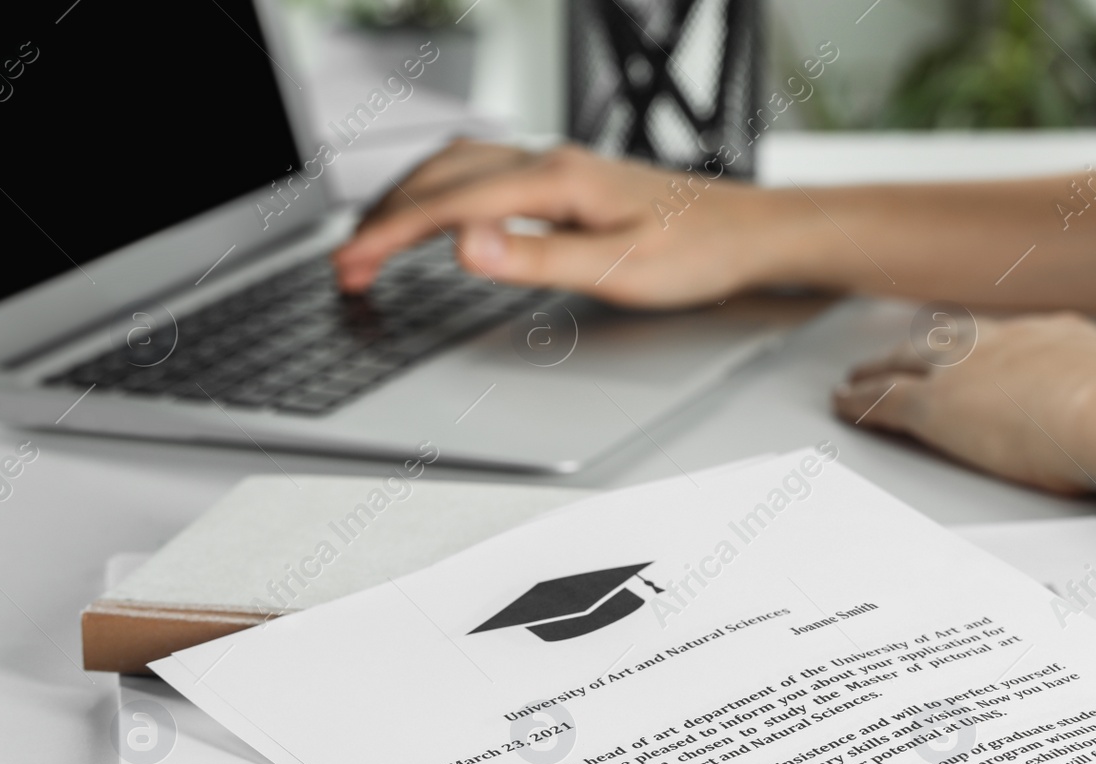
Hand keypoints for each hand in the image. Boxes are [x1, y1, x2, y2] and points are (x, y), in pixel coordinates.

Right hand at [333, 140, 775, 306]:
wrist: (750, 233)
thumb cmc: (698, 253)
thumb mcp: (618, 271)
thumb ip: (536, 260)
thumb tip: (464, 246)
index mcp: (556, 179)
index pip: (449, 205)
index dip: (390, 236)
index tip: (350, 265)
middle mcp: (550, 161)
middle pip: (440, 176)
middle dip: (383, 218)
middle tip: (345, 264)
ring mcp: (557, 166)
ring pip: (456, 166)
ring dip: (406, 198)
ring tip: (372, 238)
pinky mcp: (566, 179)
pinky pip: (482, 172)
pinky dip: (440, 192)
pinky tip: (438, 214)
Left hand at [832, 313, 1095, 495]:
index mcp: (1052, 339)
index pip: (1003, 338)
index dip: (977, 345)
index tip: (967, 348)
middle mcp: (1002, 344)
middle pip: (944, 340)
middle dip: (916, 350)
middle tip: (893, 356)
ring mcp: (965, 371)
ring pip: (904, 363)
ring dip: (877, 369)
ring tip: (855, 378)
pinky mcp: (935, 406)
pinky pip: (882, 400)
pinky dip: (858, 401)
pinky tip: (842, 403)